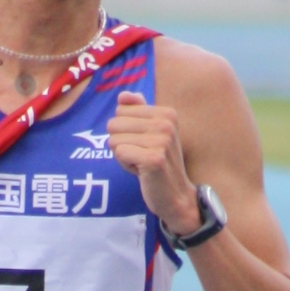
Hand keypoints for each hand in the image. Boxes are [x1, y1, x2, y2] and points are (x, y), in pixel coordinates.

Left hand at [105, 92, 201, 236]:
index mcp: (166, 113)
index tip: (143, 143)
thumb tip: (123, 95)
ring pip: (114, 140)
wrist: (176, 195)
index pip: (121, 110)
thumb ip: (138, 111)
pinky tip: (141, 172)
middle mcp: (166, 124)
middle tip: (141, 155)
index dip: (126, 130)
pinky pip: (119, 153)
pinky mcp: (153, 159)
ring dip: (123, 156)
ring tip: (142, 163)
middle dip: (121, 143)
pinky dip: (125, 165)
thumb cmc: (158, 162)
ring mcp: (161, 141)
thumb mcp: (151, 133)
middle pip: (114, 124)